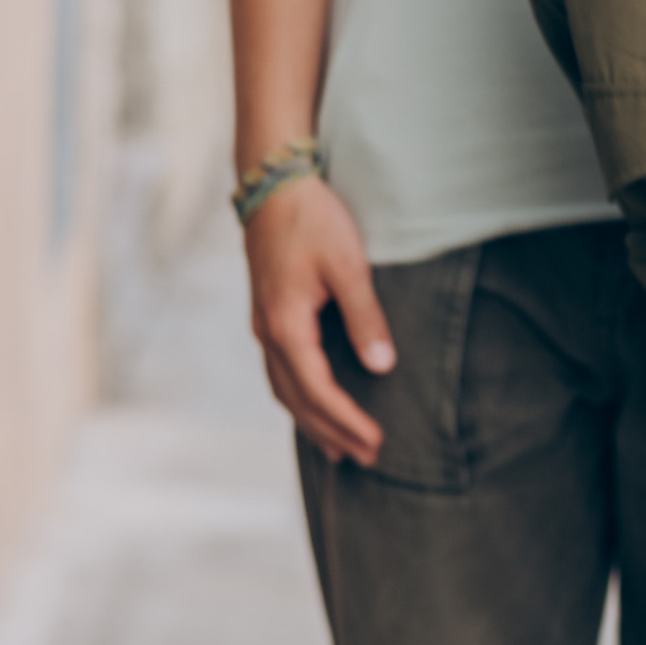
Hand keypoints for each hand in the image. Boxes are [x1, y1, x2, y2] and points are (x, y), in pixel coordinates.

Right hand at [243, 174, 395, 465]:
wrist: (273, 184)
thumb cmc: (313, 219)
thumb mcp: (348, 264)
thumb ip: (365, 316)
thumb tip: (381, 366)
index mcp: (286, 326)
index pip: (318, 391)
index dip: (347, 421)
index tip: (377, 442)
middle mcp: (268, 334)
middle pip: (298, 401)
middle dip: (332, 433)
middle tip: (367, 460)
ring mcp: (264, 327)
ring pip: (285, 391)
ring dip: (313, 423)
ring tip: (341, 450)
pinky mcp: (268, 317)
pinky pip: (281, 373)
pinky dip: (300, 399)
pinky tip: (316, 406)